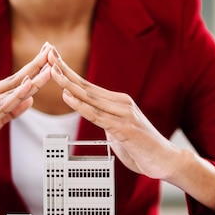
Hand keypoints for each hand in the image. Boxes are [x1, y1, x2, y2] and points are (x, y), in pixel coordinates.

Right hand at [0, 43, 51, 210]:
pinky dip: (16, 97)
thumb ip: (9, 112)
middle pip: (13, 81)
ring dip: (32, 80)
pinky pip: (1, 108)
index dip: (31, 69)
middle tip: (51, 50)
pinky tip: (29, 87)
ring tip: (49, 69)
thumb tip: (29, 99)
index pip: (12, 81)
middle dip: (34, 66)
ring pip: (10, 93)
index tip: (46, 55)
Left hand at [47, 46, 214, 210]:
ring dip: (68, 83)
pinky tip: (67, 96)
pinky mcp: (125, 128)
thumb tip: (95, 118)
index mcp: (118, 102)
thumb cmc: (143, 148)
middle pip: (86, 85)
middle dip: (65, 69)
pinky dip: (80, 105)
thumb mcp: (119, 132)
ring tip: (52, 70)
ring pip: (89, 97)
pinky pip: (97, 115)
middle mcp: (121, 103)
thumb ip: (107, 122)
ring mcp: (124, 114)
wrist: (166, 161)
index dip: (69, 72)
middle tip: (48, 53)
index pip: (88, 86)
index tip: (54, 59)